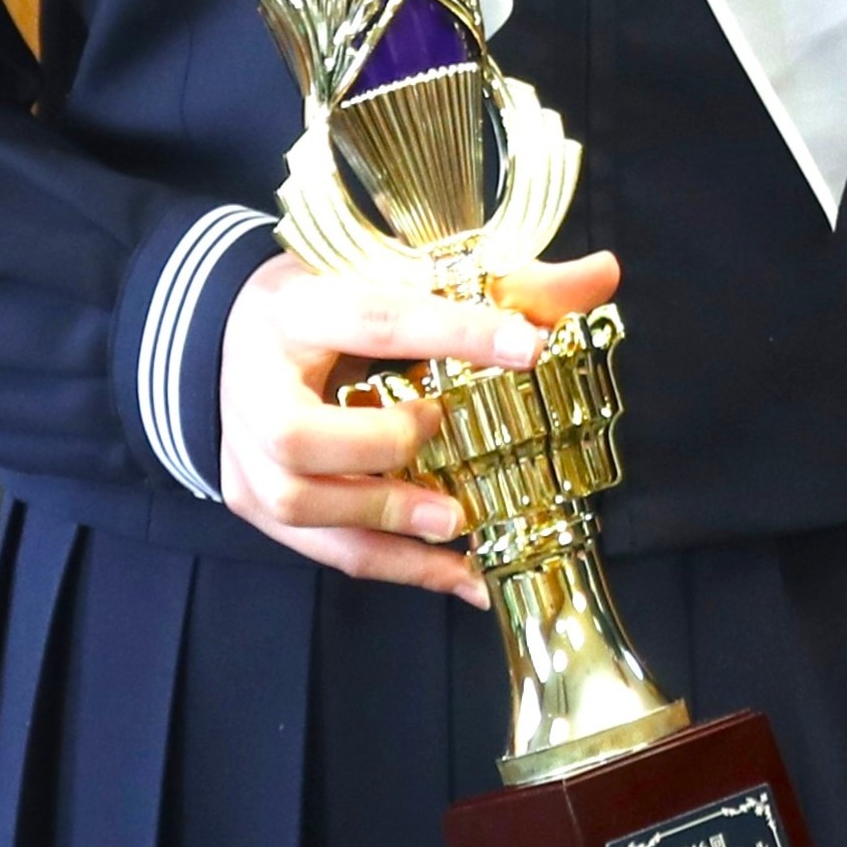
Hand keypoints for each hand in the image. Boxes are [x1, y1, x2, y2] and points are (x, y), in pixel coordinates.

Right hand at [217, 248, 617, 603]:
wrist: (244, 334)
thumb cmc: (338, 299)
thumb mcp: (405, 273)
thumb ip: (505, 279)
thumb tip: (602, 274)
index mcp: (297, 305)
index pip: (374, 318)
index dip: (452, 334)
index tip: (528, 347)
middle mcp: (255, 384)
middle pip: (298, 435)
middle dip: (382, 446)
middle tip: (441, 430)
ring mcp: (245, 452)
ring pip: (300, 502)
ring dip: (386, 515)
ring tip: (455, 517)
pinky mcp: (254, 501)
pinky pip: (327, 549)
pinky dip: (401, 567)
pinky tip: (464, 574)